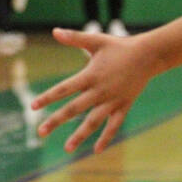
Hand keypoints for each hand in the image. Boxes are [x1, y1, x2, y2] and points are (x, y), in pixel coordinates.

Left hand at [31, 27, 161, 152]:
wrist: (149, 55)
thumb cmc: (119, 46)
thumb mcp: (95, 40)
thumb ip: (74, 37)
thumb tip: (54, 31)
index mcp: (90, 76)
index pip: (64, 89)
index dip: (48, 97)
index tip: (33, 106)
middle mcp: (100, 91)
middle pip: (74, 109)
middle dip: (56, 120)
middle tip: (40, 132)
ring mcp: (113, 101)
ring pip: (93, 122)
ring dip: (80, 135)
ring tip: (66, 149)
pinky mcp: (124, 106)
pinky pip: (114, 125)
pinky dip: (106, 138)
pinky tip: (96, 150)